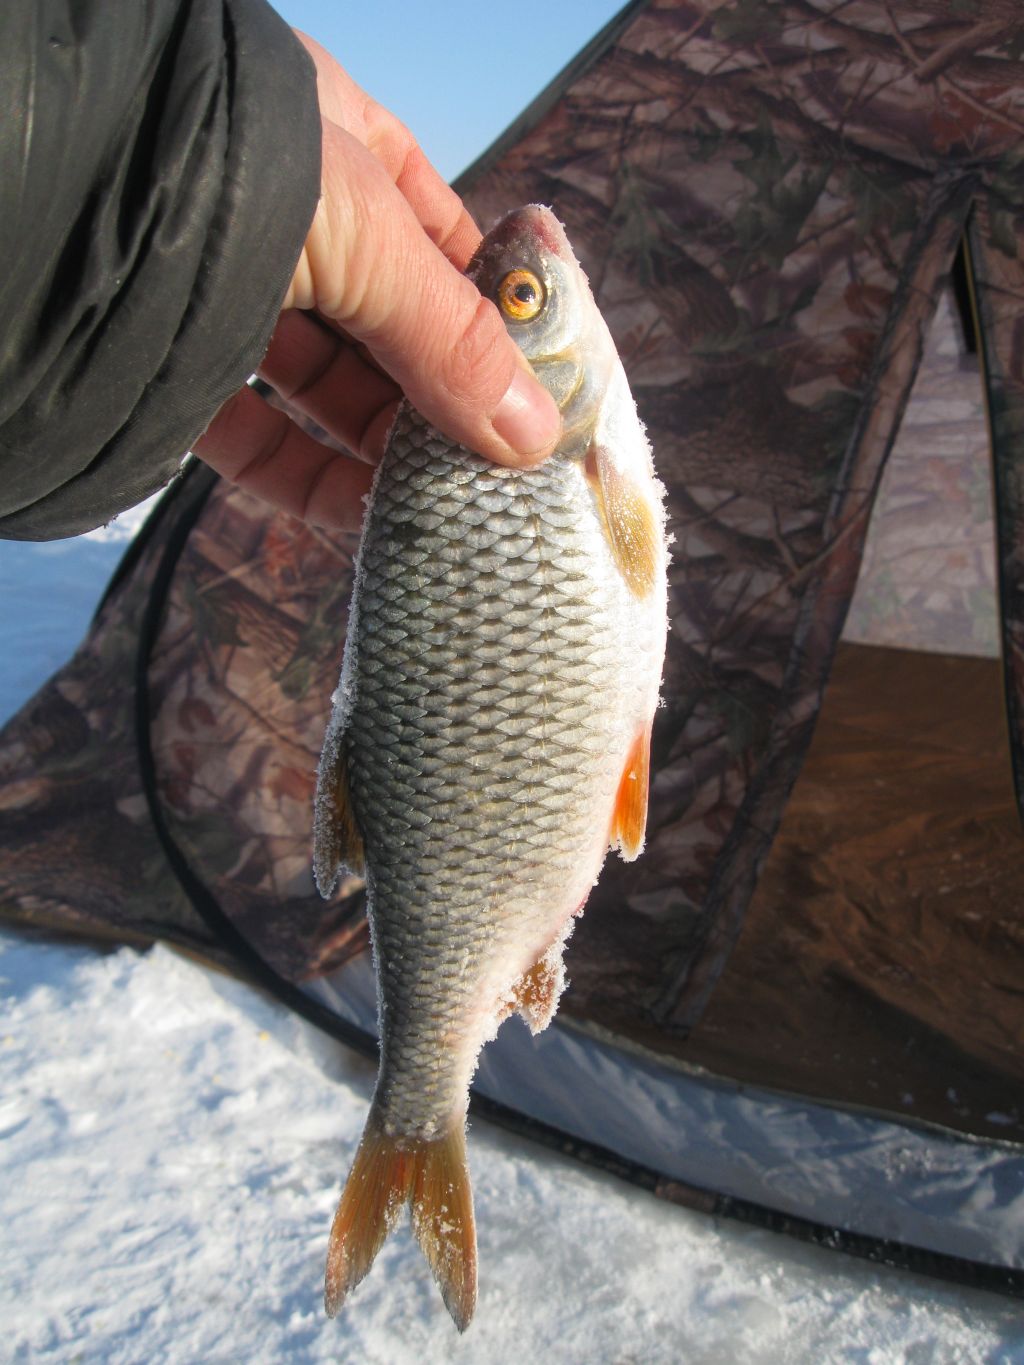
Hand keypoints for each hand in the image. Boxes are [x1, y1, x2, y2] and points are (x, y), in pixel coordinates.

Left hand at [194, 32, 561, 530]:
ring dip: (381, 447)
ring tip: (441, 502)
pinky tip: (359, 512)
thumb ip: (451, 339)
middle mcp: (284, 219)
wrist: (60, 202)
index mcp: (338, 145)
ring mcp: (226, 293)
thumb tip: (536, 436)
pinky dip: (306, 476)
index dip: (489, 311)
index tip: (534, 384)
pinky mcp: (173, 367)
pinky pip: (253, 435)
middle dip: (440, 397)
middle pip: (386, 324)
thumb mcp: (368, 238)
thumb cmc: (230, 170)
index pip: (438, 234)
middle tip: (496, 466)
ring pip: (323, 387)